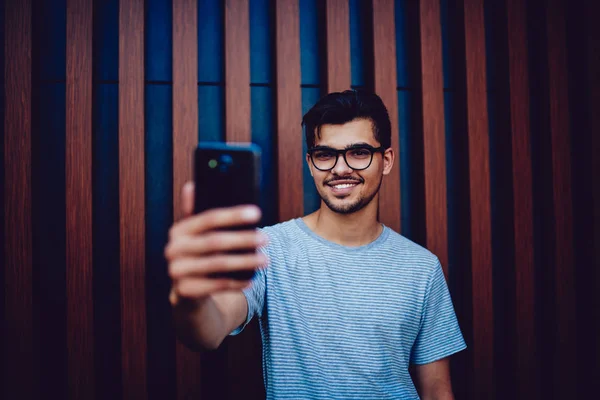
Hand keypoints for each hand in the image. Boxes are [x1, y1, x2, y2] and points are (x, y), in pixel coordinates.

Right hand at [165, 182, 267, 304]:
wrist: (186, 290)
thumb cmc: (199, 253)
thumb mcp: (197, 233)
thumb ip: (198, 212)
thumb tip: (193, 184)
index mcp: (178, 229)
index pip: (208, 218)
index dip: (233, 215)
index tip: (257, 213)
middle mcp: (173, 249)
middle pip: (214, 241)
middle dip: (243, 239)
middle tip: (266, 238)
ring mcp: (176, 271)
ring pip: (217, 264)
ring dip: (245, 262)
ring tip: (265, 260)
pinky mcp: (184, 290)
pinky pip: (215, 285)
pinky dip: (236, 282)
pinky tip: (251, 279)